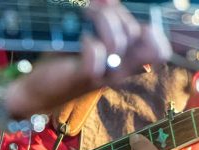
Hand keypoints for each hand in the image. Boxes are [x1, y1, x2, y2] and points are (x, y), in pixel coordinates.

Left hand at [8, 0, 170, 116]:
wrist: (38, 89)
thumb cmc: (64, 61)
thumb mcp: (89, 35)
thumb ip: (104, 17)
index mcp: (126, 60)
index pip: (160, 51)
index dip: (154, 34)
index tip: (130, 23)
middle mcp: (120, 70)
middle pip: (136, 33)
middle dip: (116, 14)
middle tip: (93, 12)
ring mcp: (104, 75)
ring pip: (118, 41)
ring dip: (101, 20)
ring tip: (84, 17)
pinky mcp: (85, 77)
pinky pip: (98, 52)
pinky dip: (88, 40)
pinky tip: (79, 40)